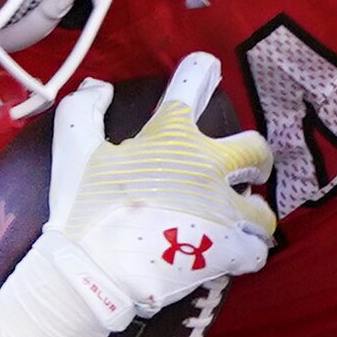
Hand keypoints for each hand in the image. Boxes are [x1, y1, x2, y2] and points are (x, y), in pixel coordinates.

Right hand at [0, 50, 275, 336]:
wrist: (95, 269)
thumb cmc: (84, 207)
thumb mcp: (74, 148)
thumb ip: (84, 109)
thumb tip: (99, 87)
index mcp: (172, 136)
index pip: (191, 86)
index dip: (201, 72)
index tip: (209, 67)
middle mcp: (208, 166)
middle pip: (255, 150)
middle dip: (256, 157)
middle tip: (249, 170)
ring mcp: (225, 209)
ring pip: (262, 210)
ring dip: (253, 214)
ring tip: (242, 221)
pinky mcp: (232, 248)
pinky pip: (258, 250)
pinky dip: (248, 252)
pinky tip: (237, 254)